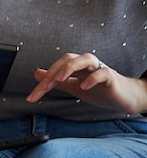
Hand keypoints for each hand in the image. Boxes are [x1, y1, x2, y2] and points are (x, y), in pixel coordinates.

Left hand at [26, 53, 146, 113]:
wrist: (124, 98)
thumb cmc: (99, 89)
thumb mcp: (74, 86)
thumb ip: (57, 81)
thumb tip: (37, 74)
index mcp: (76, 66)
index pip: (56, 68)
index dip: (43, 81)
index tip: (32, 97)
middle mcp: (86, 63)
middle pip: (67, 59)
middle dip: (53, 72)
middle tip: (44, 87)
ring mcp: (99, 68)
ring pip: (84, 59)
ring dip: (69, 68)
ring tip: (59, 79)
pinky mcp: (111, 77)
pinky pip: (102, 73)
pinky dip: (92, 78)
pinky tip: (84, 86)